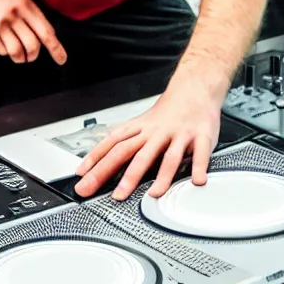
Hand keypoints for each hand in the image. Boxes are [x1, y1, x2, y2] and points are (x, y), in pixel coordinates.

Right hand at [0, 0, 66, 65]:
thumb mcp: (24, 0)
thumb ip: (36, 18)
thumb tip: (50, 38)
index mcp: (28, 7)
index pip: (46, 33)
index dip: (56, 49)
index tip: (62, 60)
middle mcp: (15, 15)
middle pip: (32, 46)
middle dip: (33, 56)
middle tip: (31, 56)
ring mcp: (0, 24)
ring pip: (17, 52)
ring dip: (21, 58)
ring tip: (20, 55)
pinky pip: (2, 51)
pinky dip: (6, 52)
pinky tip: (4, 43)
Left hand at [73, 76, 219, 200]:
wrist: (194, 88)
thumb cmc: (167, 112)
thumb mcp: (141, 124)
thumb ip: (126, 144)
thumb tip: (101, 163)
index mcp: (140, 129)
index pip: (112, 143)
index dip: (96, 159)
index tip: (83, 176)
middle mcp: (156, 132)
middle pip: (136, 153)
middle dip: (124, 175)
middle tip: (115, 196)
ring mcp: (179, 134)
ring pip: (168, 156)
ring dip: (161, 176)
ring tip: (153, 194)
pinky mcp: (201, 136)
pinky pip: (200, 153)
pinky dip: (199, 167)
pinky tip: (196, 181)